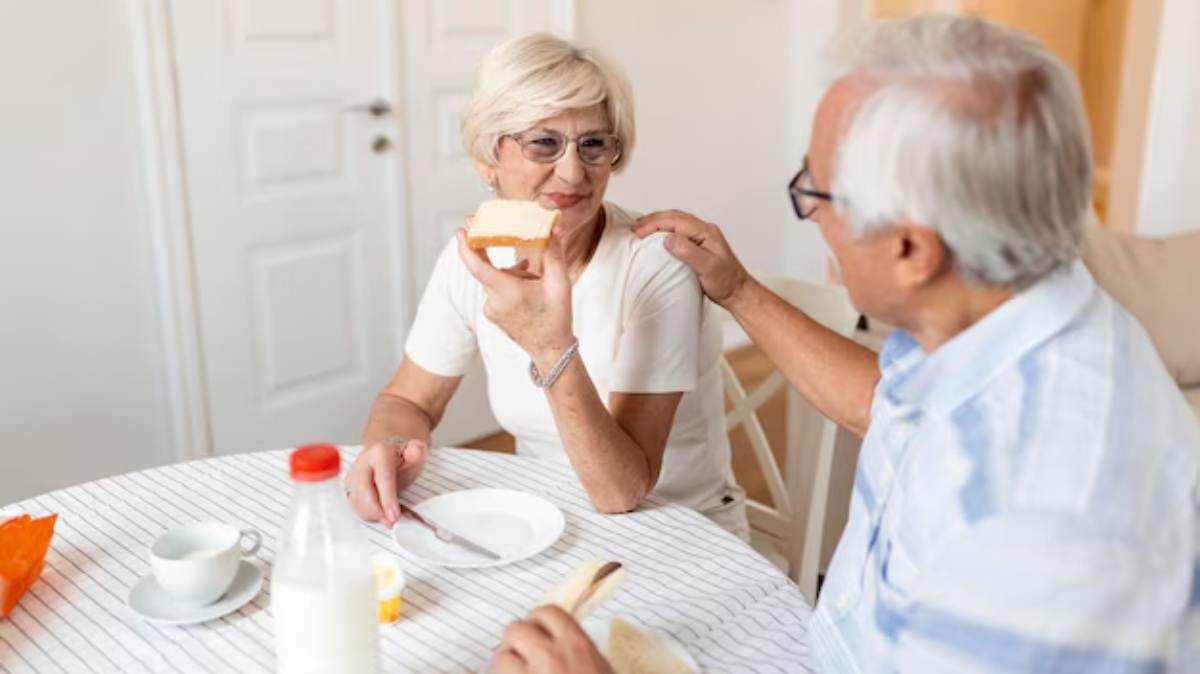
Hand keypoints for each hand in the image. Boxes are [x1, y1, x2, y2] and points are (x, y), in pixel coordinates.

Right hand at [344, 439, 427, 525]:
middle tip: (392, 521)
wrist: (388, 455)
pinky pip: (353, 505)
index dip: (388, 499)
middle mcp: (362, 463)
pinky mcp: (348, 488)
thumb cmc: (401, 458)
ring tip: (387, 515)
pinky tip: (378, 512)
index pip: (382, 478)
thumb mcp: (415, 453)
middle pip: (364, 492)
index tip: (394, 516)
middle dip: (378, 511)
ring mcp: (353, 476)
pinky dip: (366, 513)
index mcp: (379, 453)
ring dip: (372, 514)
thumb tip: (415, 450)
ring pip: (357, 501)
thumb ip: (417, 453)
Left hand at [456, 226, 575, 369]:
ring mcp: (491, 310)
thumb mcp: (560, 283)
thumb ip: (554, 253)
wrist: (551, 350)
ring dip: (510, 273)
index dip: (466, 247)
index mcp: (509, 293)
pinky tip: (527, 283)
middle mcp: (494, 302)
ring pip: (494, 279)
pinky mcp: (492, 314)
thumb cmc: (557, 318)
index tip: (460, 231)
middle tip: (477, 225)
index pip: (478, 267)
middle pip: (485, 268)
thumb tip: (554, 228)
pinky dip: (508, 282)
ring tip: (534, 278)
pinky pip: (495, 290)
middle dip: (485, 248)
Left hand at [490, 606, 613, 673]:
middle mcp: (550, 657)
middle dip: (517, 641)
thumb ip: (579, 649)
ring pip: (501, 657)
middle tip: (524, 654)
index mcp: (576, 645)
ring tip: (516, 672)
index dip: (539, 620)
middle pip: (516, 629)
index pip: (546, 612)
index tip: (539, 629)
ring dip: (506, 664)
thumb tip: (563, 639)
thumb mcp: (602, 667)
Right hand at [633, 210, 751, 306]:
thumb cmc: (725, 282)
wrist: (737, 292)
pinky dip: (663, 231)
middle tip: (634, 229)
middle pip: (674, 217)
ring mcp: (701, 237)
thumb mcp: (707, 268)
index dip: (654, 224)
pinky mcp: (697, 245)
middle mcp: (703, 230)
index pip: (675, 221)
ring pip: (675, 223)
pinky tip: (655, 238)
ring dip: (657, 224)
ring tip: (640, 230)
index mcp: (706, 232)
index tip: (638, 232)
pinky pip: (677, 232)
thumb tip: (667, 239)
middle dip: (652, 220)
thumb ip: (688, 252)